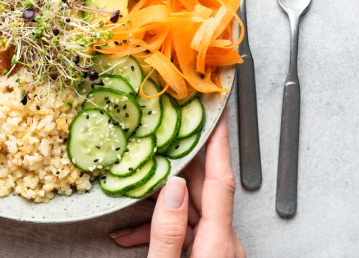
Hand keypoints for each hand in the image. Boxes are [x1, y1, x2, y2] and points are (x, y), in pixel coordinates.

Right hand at [110, 108, 244, 256]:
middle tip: (165, 136)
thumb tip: (172, 188)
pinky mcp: (208, 257)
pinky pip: (189, 231)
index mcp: (217, 243)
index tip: (218, 115)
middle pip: (204, 190)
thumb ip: (167, 231)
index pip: (221, 180)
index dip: (219, 142)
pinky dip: (164, 225)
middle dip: (181, 162)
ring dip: (164, 198)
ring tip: (139, 184)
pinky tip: (134, 231)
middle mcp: (223, 243)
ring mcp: (217, 251)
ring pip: (193, 209)